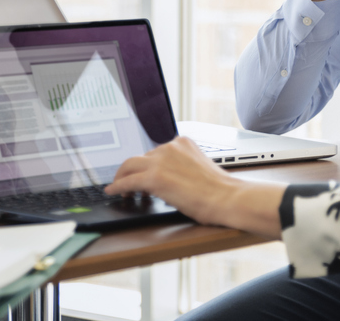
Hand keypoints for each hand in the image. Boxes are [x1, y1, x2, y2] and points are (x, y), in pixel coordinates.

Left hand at [105, 137, 285, 236]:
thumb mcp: (198, 167)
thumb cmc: (218, 189)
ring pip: (129, 165)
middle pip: (140, 157)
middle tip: (125, 181)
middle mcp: (170, 147)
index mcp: (182, 142)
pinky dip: (117, 186)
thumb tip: (166, 178)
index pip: (155, 151)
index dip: (146, 164)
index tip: (140, 170)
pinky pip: (127, 181)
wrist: (226, 197)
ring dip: (121, 177)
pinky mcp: (154, 178)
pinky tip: (113, 192)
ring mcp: (161, 161)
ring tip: (119, 187)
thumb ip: (181, 166)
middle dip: (131, 170)